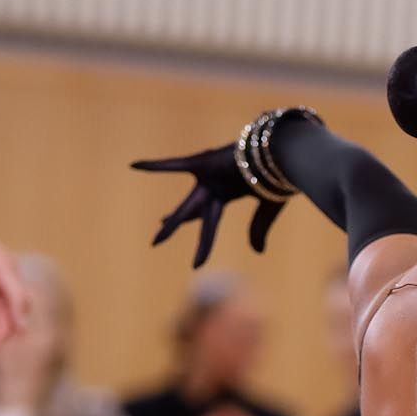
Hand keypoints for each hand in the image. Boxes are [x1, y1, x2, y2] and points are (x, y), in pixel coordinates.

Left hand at [131, 144, 287, 268]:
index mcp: (228, 194)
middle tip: (156, 240)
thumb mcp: (267, 208)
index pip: (209, 222)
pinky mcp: (204, 162)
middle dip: (174, 225)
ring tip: (157, 233)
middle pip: (190, 213)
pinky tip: (134, 166)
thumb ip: (258, 228)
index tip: (196, 262)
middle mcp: (214, 186)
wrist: (282, 153)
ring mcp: (208, 175)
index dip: (203, 241)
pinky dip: (155, 166)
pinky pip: (175, 165)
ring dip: (172, 221)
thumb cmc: (278, 176)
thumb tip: (257, 252)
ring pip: (186, 205)